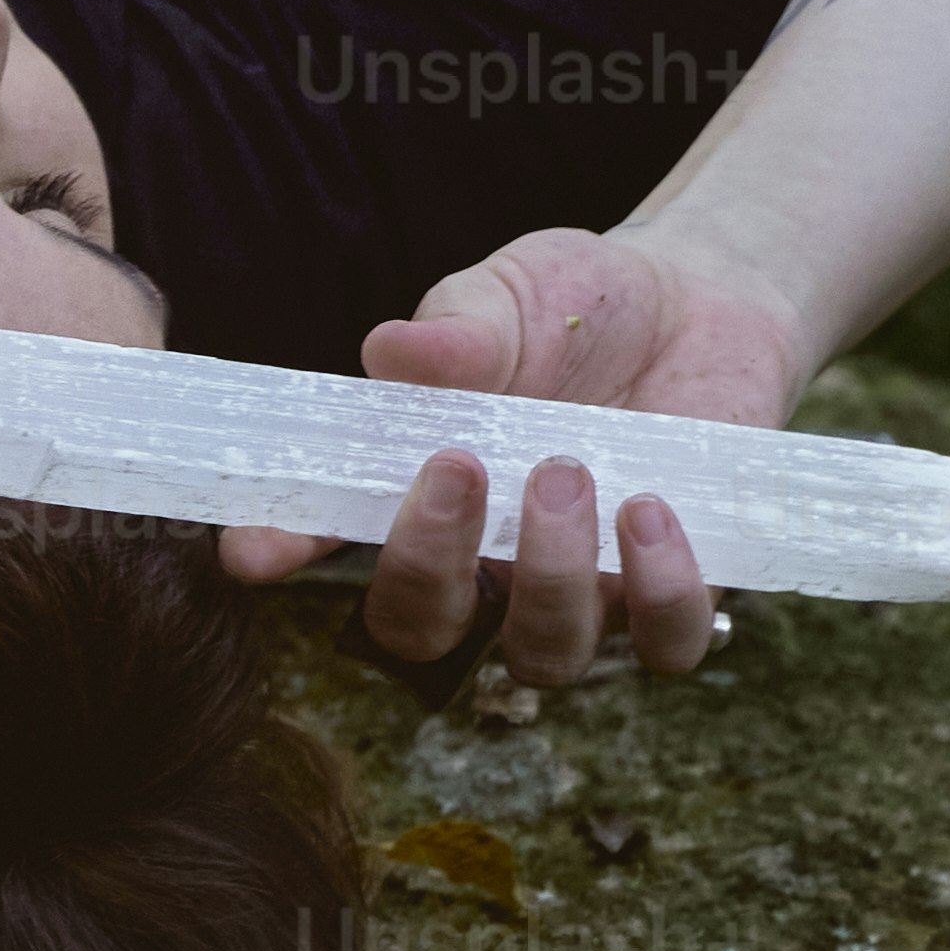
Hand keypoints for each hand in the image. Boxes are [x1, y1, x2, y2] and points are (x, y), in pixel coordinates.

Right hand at [219, 223, 806, 692]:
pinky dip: (659, 592)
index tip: (252, 550)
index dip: (282, 554)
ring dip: (549, 575)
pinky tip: (651, 508)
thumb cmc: (575, 304)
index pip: (330, 539)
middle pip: (422, 633)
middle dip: (425, 566)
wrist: (697, 300)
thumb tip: (393, 352)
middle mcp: (485, 563)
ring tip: (566, 469)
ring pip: (543, 656)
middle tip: (460, 466)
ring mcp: (579, 591)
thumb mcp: (508, 295)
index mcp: (417, 490)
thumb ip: (457, 330)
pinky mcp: (673, 592)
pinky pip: (664, 643)